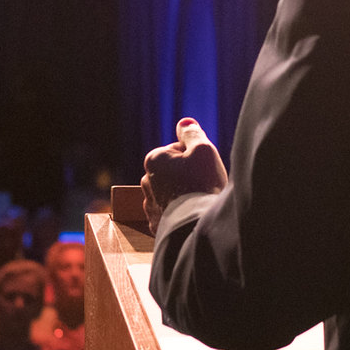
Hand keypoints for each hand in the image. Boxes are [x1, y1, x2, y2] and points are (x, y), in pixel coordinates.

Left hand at [141, 118, 227, 233]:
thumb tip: (183, 122)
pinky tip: (191, 214)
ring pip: (171, 192)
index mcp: (154, 159)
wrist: (196, 226)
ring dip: (183, 194)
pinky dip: (180, 212)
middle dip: (187, 176)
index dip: (195, 157)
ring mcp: (150, 205)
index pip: (178, 150)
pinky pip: (170, 212)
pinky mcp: (157, 225)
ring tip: (197, 201)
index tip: (203, 168)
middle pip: (173, 171)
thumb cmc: (201, 185)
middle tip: (203, 185)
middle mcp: (146, 181)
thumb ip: (192, 133)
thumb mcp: (202, 150)